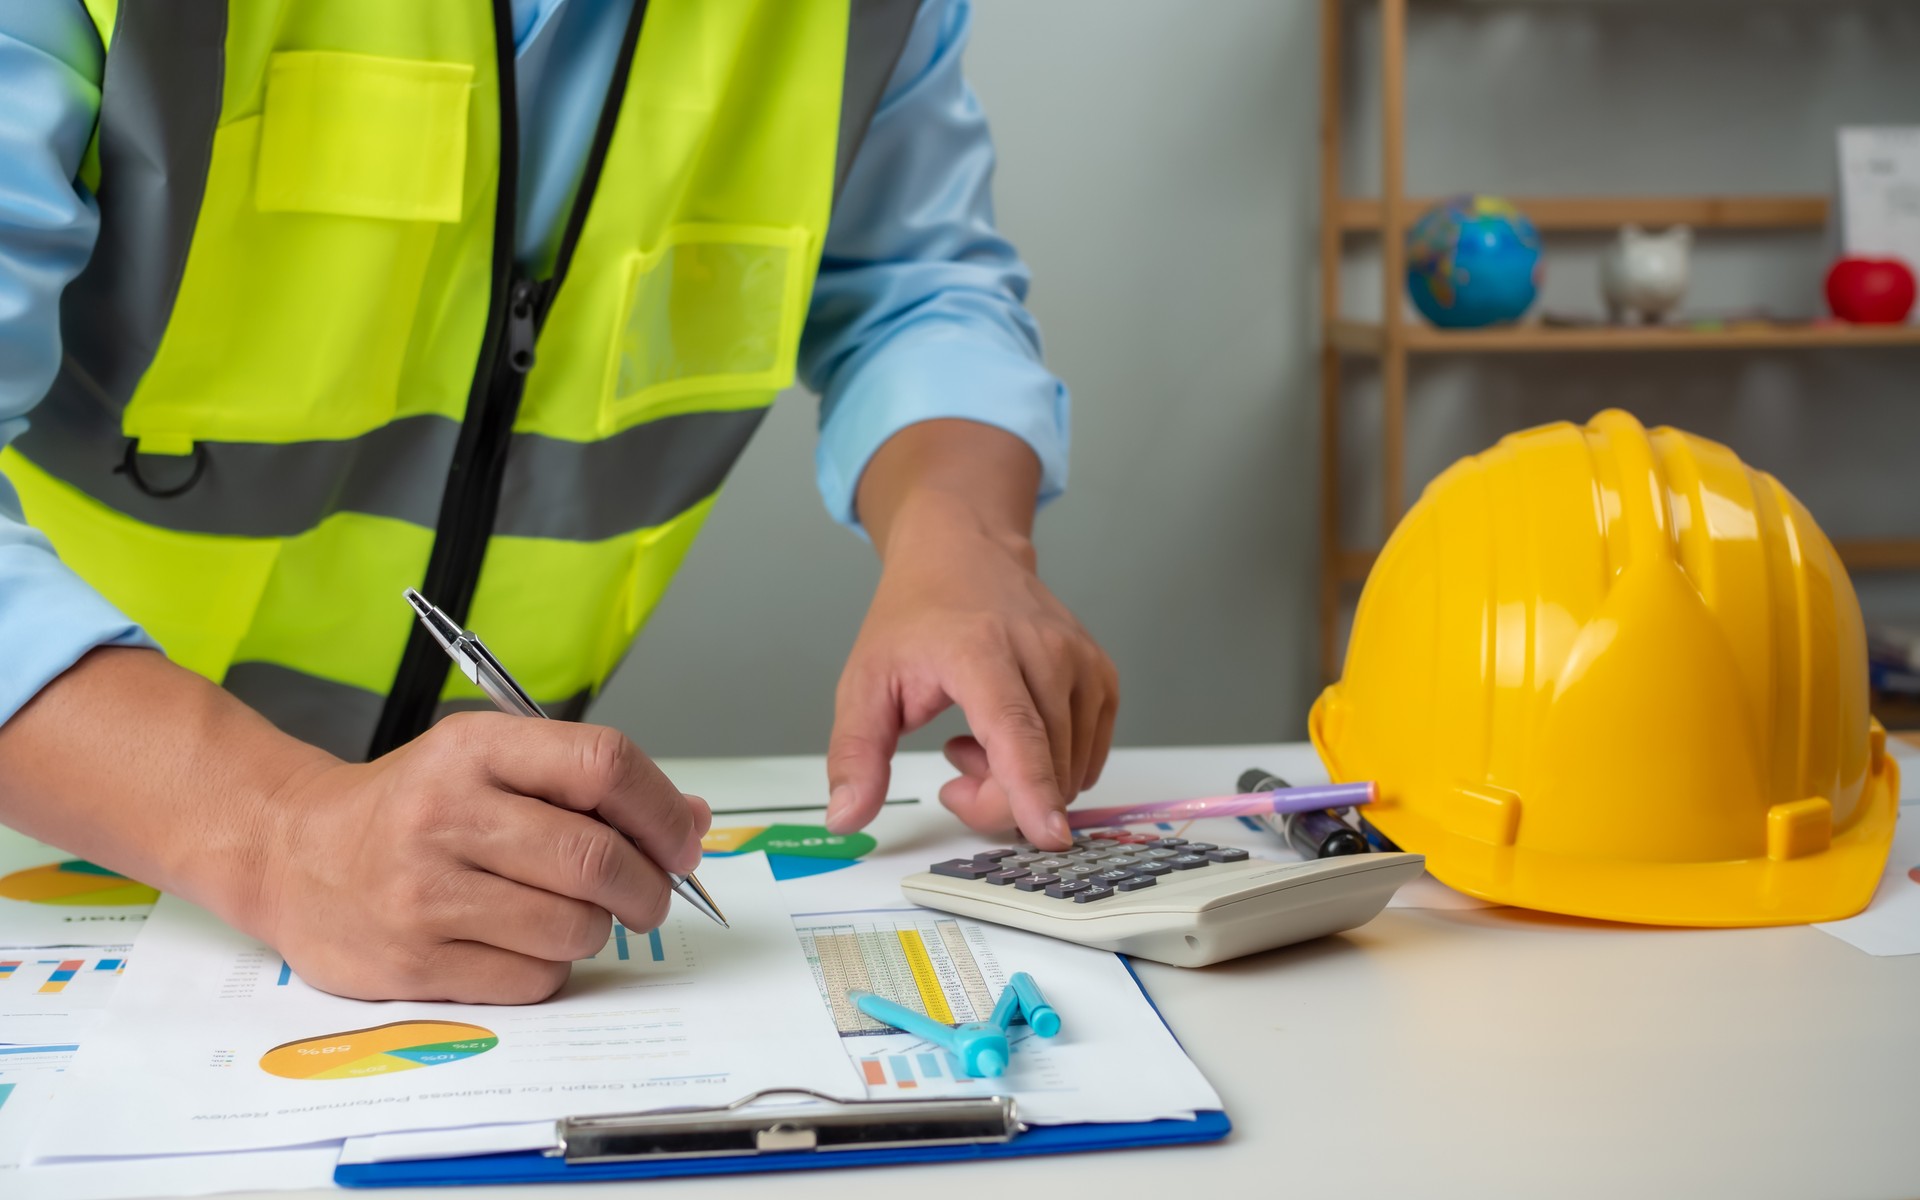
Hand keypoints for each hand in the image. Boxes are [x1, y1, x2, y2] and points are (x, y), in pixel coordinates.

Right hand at [258, 713, 710, 1003]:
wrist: (291, 852)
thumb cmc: (411, 806)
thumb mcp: (490, 762)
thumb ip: (588, 785)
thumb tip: (691, 822)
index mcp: (475, 749)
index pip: (602, 764)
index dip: (661, 809)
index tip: (681, 840)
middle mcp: (448, 815)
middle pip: (596, 857)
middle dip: (647, 886)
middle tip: (650, 896)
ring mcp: (426, 893)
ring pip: (572, 928)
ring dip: (596, 930)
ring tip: (571, 915)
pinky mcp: (413, 962)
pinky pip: (531, 979)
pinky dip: (550, 968)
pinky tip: (522, 943)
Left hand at [824, 425, 1116, 850]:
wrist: (964, 553)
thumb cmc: (915, 617)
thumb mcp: (864, 683)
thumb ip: (855, 755)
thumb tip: (844, 819)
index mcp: (979, 649)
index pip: (1014, 728)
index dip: (1031, 786)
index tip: (1049, 834)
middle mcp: (1043, 650)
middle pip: (1041, 765)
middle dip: (994, 796)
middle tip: (953, 760)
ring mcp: (1081, 661)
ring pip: (1068, 770)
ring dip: (1023, 781)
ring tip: (982, 734)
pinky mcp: (1102, 676)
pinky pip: (1087, 758)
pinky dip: (1052, 765)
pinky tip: (1016, 730)